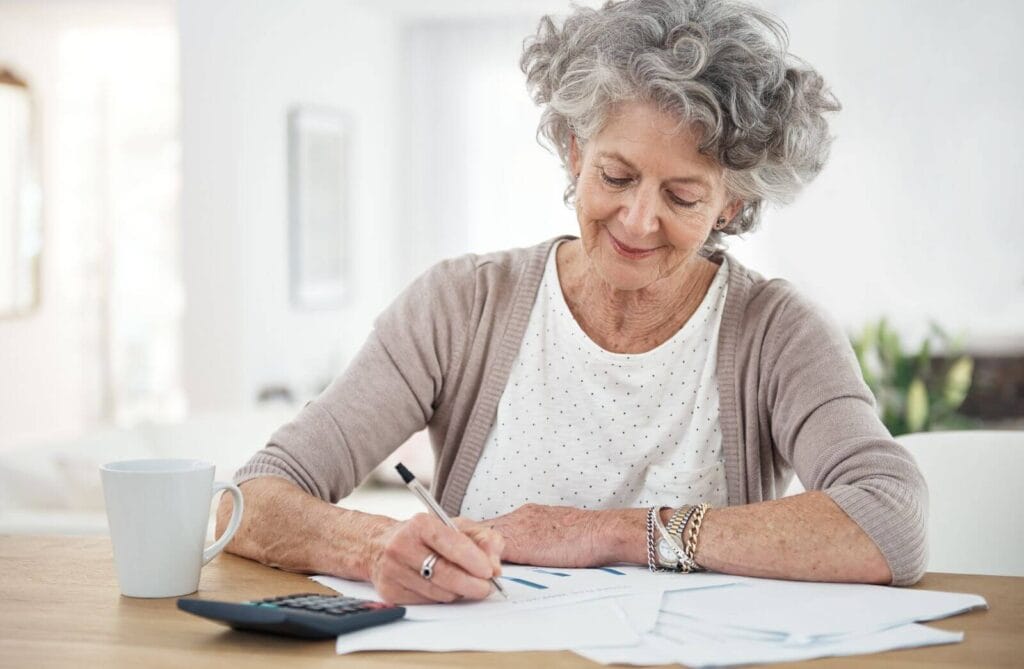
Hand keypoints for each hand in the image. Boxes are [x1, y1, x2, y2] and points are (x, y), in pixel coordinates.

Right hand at [367, 513, 502, 604]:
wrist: (380, 545)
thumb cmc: (425, 536)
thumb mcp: (455, 527)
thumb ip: (483, 540)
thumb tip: (496, 566)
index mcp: (420, 524)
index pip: (450, 543)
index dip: (473, 559)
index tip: (490, 571)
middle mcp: (402, 546)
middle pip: (444, 573)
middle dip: (472, 584)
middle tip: (486, 587)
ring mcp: (393, 570)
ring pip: (438, 592)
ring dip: (458, 592)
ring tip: (462, 583)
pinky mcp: (390, 592)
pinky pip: (427, 602)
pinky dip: (441, 597)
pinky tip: (442, 586)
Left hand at [468, 503, 608, 567]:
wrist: (603, 531)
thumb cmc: (587, 540)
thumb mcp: (553, 539)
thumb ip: (534, 546)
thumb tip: (520, 563)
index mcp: (525, 517)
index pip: (487, 525)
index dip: (470, 537)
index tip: (459, 547)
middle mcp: (516, 517)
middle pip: (473, 526)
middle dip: (458, 543)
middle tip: (445, 558)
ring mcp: (517, 527)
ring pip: (475, 536)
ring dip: (465, 554)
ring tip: (457, 569)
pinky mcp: (520, 541)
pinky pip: (488, 548)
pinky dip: (480, 561)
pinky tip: (480, 574)